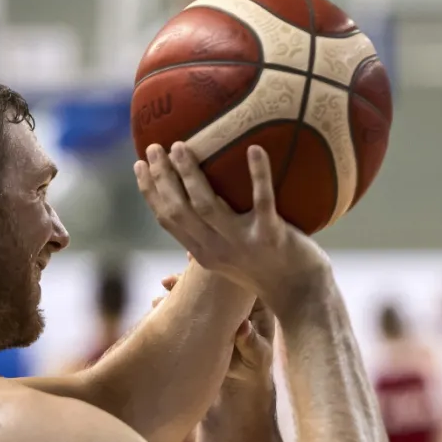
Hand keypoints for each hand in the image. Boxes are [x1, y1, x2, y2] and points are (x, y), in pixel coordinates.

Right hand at [134, 142, 329, 311]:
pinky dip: (259, 174)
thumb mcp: (230, 257)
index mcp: (204, 253)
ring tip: (181, 147)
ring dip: (190, 174)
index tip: (139, 165)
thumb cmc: (268, 270)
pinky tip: (255, 148)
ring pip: (207, 205)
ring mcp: (243, 243)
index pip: (168, 220)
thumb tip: (197, 202)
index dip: (150, 192)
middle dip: (162, 177)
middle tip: (154, 147)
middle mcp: (218, 249)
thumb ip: (211, 234)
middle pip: (179, 210)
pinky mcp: (272, 236)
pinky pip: (263, 201)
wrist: (301, 294)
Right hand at [154, 272, 274, 385]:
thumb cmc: (255, 364)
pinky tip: (156, 306)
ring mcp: (213, 310)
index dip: (220, 269)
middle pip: (209, 282)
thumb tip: (242, 326)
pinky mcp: (199, 321)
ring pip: (194, 293)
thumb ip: (252, 343)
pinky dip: (170, 306)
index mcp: (252, 302)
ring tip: (161, 293)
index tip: (201, 263)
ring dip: (176, 290)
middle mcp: (230, 301)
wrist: (240, 379)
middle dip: (189, 278)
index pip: (235, 279)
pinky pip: (184, 310)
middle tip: (169, 280)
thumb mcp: (258, 356)